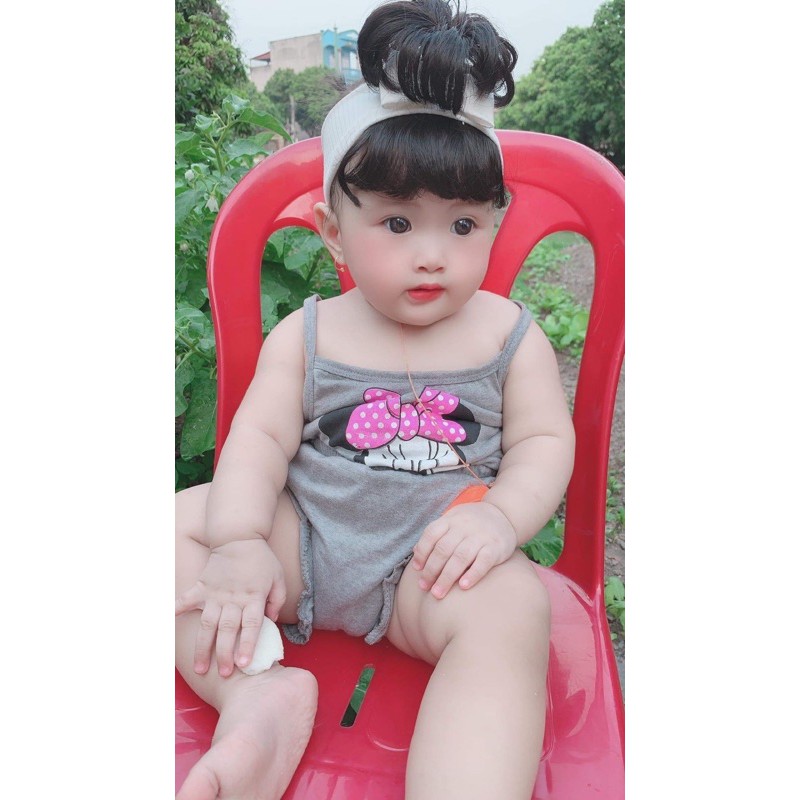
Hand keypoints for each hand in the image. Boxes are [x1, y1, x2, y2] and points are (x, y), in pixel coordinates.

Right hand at [175, 539, 285, 676]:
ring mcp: (215, 593)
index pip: (251, 625)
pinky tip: (167, 624)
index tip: (244, 665)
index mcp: (253, 597)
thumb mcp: (278, 578)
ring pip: (208, 624)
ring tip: (200, 668)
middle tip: (224, 674)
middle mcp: (234, 598)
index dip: (247, 645)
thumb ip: (277, 600)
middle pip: (228, 630)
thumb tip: (271, 621)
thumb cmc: (261, 559)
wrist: (240, 536)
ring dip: (203, 646)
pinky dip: (176, 611)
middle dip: (225, 654)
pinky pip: (187, 600)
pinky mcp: (202, 586)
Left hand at [411, 501, 516, 599]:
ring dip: (447, 577)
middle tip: (424, 587)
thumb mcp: (453, 520)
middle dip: (431, 570)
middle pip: (444, 549)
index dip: (422, 552)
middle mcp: (465, 526)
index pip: (431, 534)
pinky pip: (483, 561)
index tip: (417, 570)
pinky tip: (463, 586)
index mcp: (451, 520)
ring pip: (461, 557)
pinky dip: (472, 574)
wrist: (505, 514)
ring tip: (438, 593)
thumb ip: (436, 535)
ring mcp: (481, 536)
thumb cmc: (472, 523)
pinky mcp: (496, 547)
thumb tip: (415, 553)